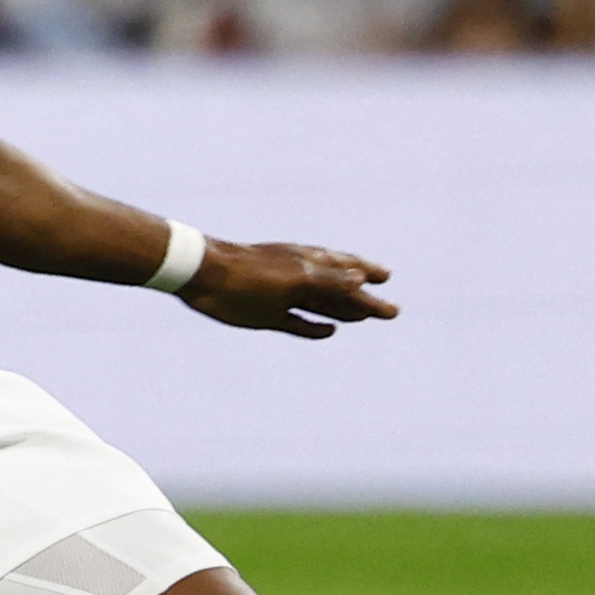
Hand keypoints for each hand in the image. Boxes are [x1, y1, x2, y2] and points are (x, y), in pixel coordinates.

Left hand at [180, 239, 396, 339]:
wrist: (203, 275)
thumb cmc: (249, 273)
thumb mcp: (293, 276)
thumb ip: (327, 279)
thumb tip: (361, 277)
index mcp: (308, 263)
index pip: (347, 270)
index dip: (368, 277)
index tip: (388, 282)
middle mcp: (300, 278)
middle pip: (340, 290)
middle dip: (365, 298)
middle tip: (392, 309)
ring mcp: (284, 297)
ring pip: (323, 305)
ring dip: (347, 311)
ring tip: (367, 316)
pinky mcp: (267, 315)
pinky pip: (299, 323)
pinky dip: (315, 328)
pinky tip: (331, 330)